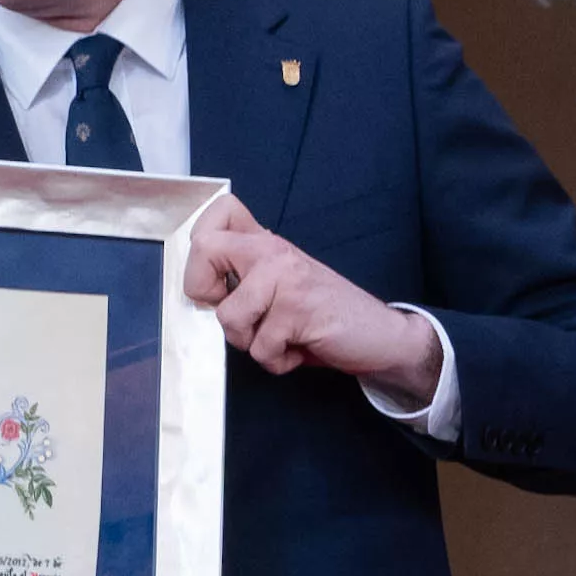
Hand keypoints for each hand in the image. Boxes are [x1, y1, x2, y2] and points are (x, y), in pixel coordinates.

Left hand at [183, 193, 441, 402]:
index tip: (216, 282)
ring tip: (281, 336)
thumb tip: (195, 289)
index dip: (200, 251)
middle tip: (240, 313)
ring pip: (228, 317)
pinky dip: (277, 361)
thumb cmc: (323, 315)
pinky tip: (299, 347)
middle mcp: (274, 251)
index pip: (218, 214)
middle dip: (206, 296)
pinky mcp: (298, 310)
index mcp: (266, 242)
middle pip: (203, 250)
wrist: (380, 335)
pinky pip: (260, 348)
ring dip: (251, 342)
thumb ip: (245, 275)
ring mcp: (286, 278)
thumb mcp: (280, 284)